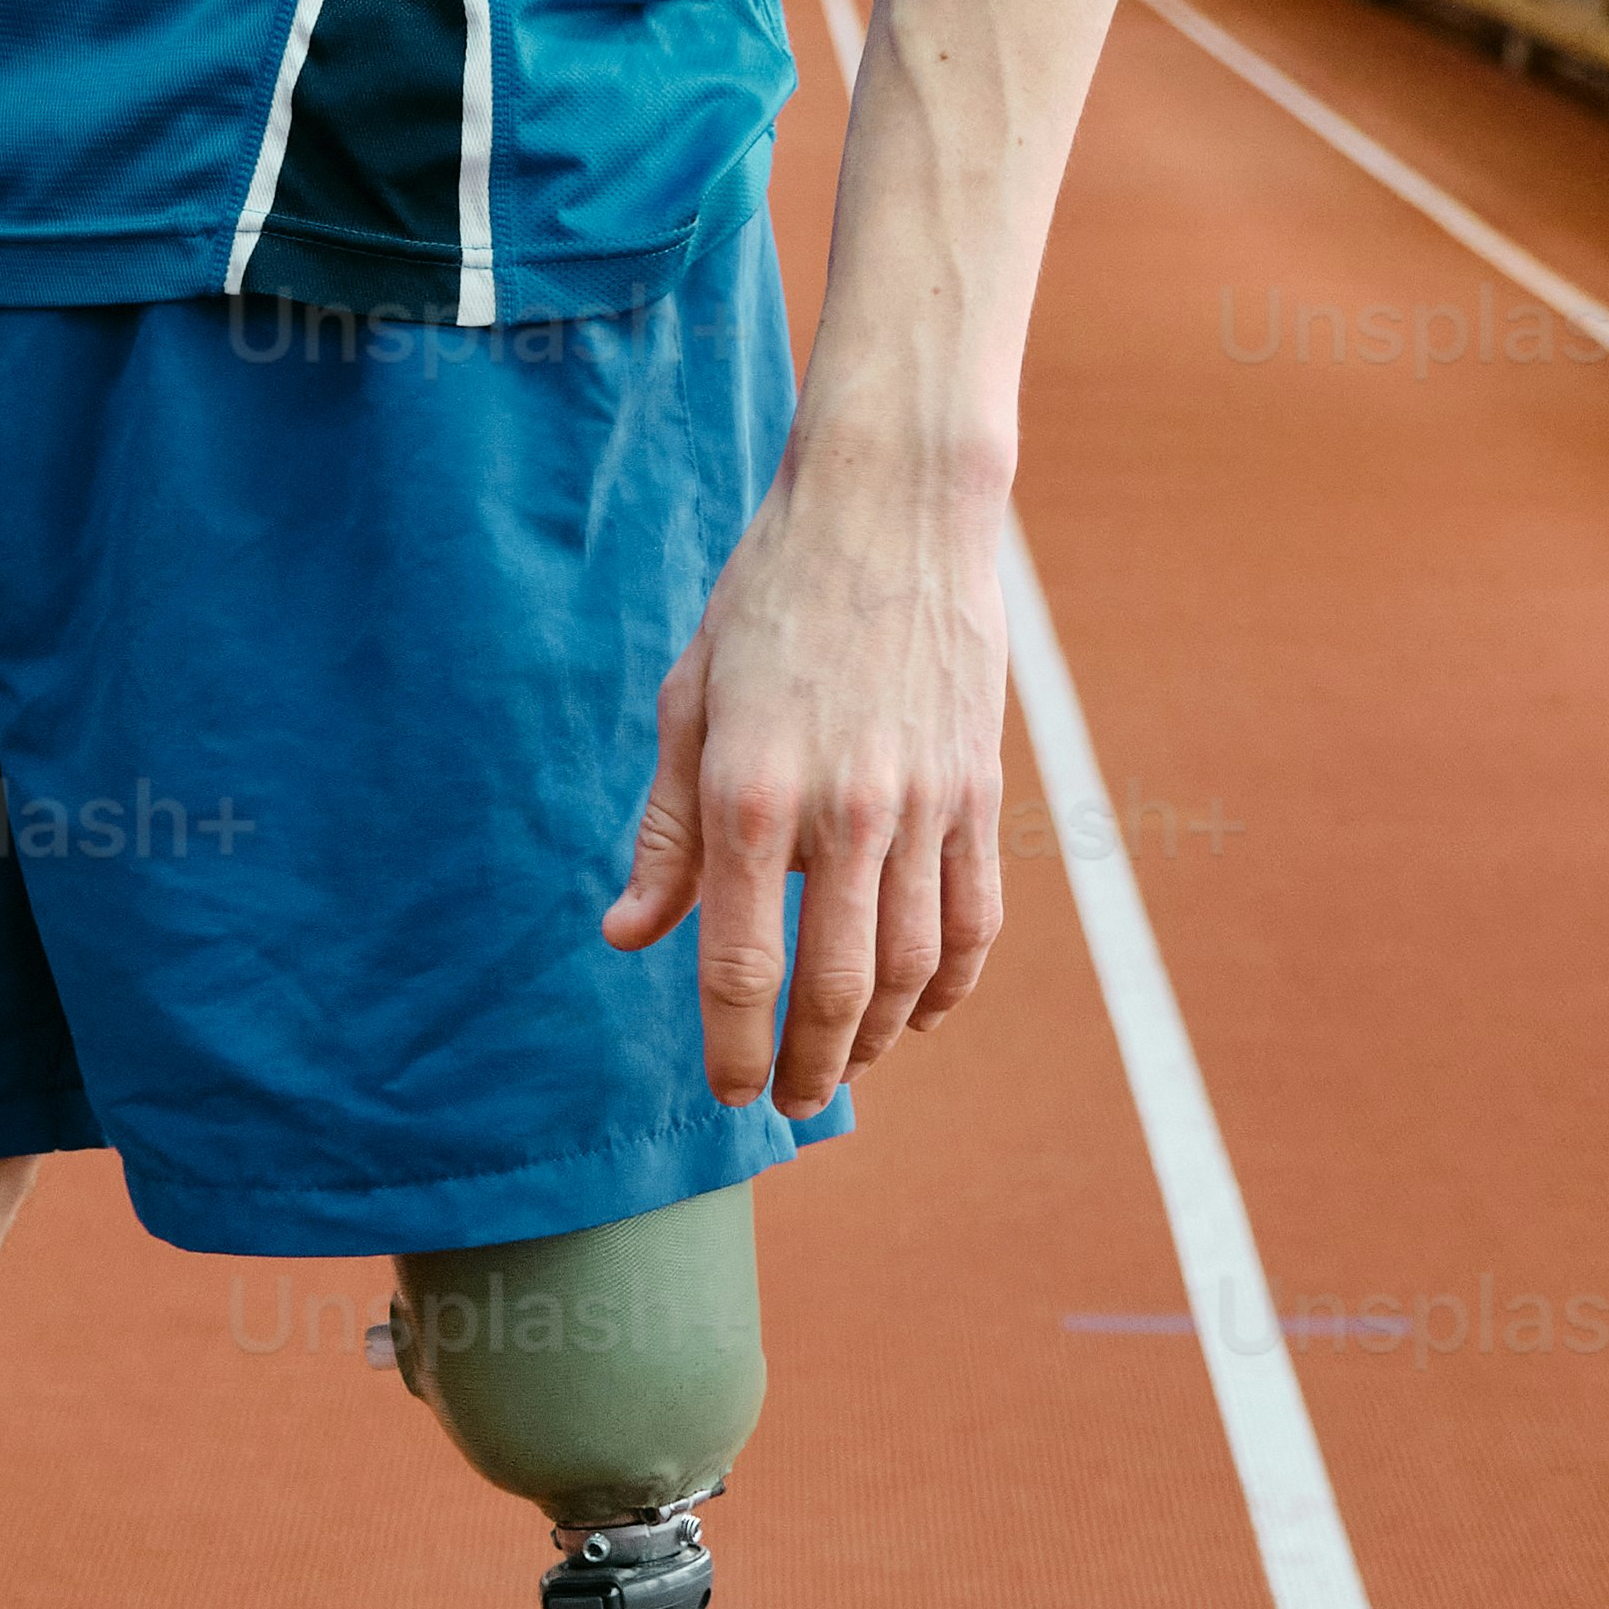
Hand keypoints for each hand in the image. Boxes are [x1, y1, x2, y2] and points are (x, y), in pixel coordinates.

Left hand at [604, 434, 1008, 1115]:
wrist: (891, 506)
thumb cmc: (769, 598)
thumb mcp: (689, 702)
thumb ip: (666, 832)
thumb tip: (629, 936)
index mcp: (750, 794)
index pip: (740, 966)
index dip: (734, 1049)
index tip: (731, 1094)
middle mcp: (844, 812)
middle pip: (835, 989)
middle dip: (811, 1067)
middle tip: (794, 1102)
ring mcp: (925, 803)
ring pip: (912, 968)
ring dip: (879, 1037)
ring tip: (849, 1064)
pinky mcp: (979, 787)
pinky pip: (976, 917)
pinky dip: (953, 983)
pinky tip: (923, 1011)